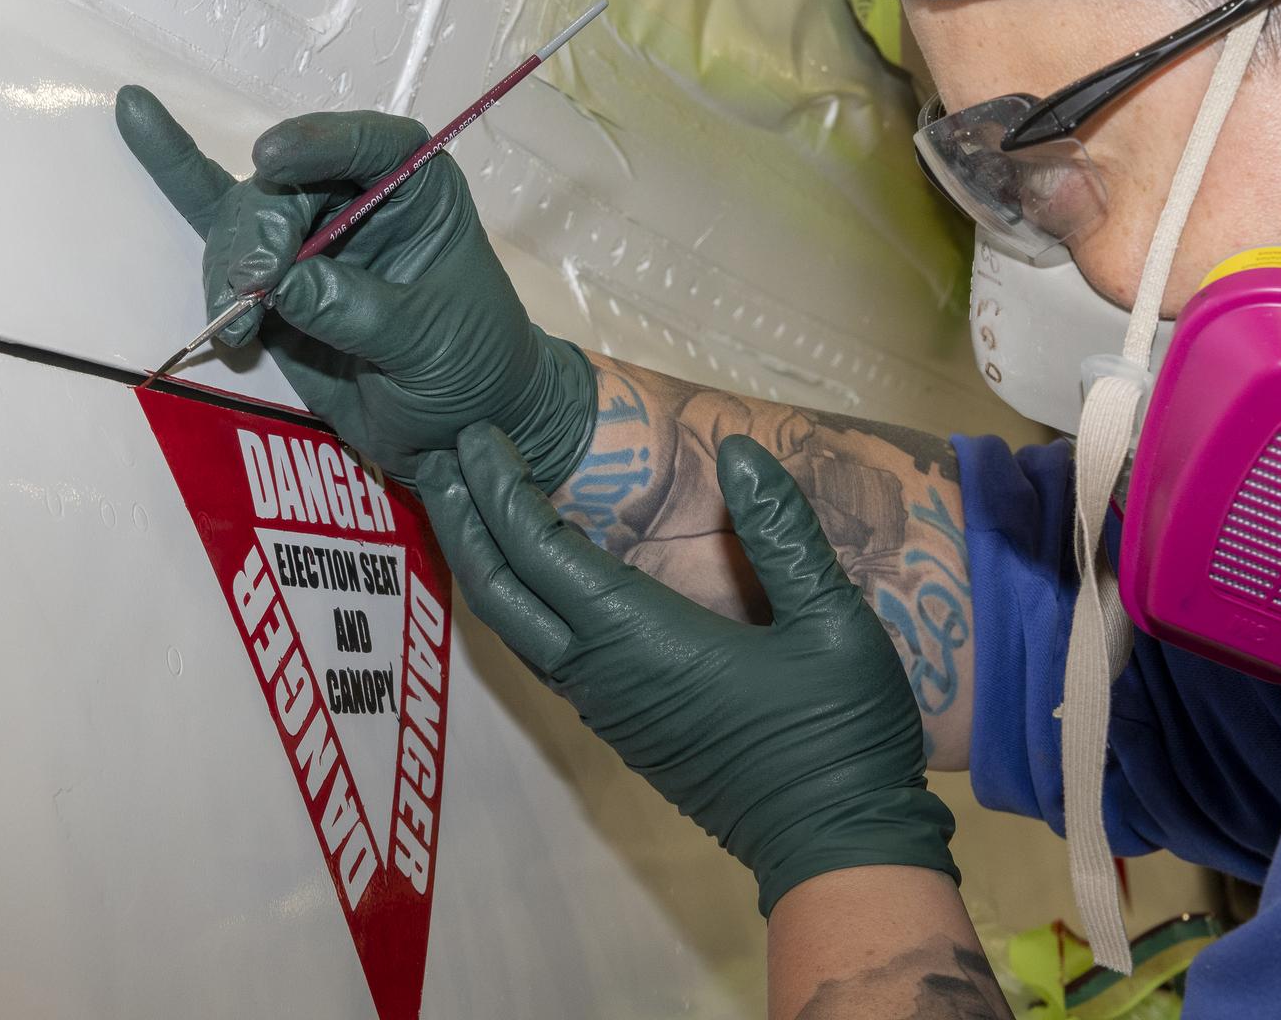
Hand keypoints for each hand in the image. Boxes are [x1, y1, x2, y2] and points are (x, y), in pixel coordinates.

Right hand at [114, 86, 595, 487]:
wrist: (456, 425)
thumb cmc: (468, 368)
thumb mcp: (429, 344)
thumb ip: (357, 311)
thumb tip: (283, 284)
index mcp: (417, 192)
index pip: (371, 144)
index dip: (318, 142)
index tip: (271, 160)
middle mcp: (359, 195)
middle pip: (285, 188)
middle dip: (257, 237)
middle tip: (251, 293)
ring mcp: (310, 231)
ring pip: (243, 221)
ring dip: (228, 269)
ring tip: (237, 329)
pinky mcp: (272, 273)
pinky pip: (216, 219)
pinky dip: (177, 172)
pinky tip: (137, 115)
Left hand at [417, 422, 958, 914]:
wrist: (834, 846)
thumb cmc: (838, 736)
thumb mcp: (834, 622)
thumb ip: (784, 532)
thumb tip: (738, 449)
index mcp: (639, 640)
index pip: (540, 550)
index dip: (501, 487)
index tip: (477, 434)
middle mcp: (600, 673)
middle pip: (499, 589)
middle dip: (464, 517)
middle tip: (442, 452)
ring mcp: (603, 705)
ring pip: (510, 627)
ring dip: (480, 558)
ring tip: (464, 499)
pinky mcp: (618, 724)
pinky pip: (539, 651)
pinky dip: (514, 598)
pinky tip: (526, 573)